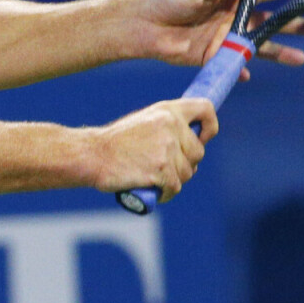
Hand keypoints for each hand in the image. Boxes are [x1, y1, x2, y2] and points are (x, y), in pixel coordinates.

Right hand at [90, 98, 216, 201]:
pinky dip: (166, 193)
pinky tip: (154, 190)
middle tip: (164, 166)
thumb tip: (191, 140)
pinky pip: (175, 187)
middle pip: (198, 152)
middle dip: (185, 162)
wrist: (93, 155)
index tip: (202, 138)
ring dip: (174, 179)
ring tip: (154, 177)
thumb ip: (168, 126)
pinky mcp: (162, 170)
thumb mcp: (144, 121)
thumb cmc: (116, 142)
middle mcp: (171, 126)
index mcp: (167, 111)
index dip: (210, 126)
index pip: (206, 109)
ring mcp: (167, 149)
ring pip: (188, 172)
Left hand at [132, 0, 303, 78]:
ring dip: (278, 52)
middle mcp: (233, 17)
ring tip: (300, 59)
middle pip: (270, 23)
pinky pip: (232, 65)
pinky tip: (248, 74)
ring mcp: (224, 39)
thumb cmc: (168, 0)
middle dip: (295, 26)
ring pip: (258, 47)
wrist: (144, 25)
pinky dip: (240, 70)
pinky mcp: (212, 56)